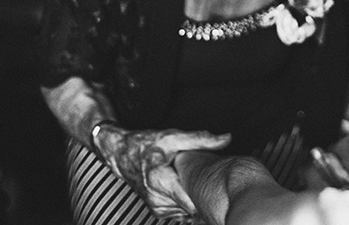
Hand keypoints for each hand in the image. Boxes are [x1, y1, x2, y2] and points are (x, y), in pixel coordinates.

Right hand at [94, 126, 230, 218]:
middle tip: (214, 182)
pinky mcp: (159, 210)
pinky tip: (189, 188)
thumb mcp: (172, 137)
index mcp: (159, 180)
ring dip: (196, 198)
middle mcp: (157, 198)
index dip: (208, 196)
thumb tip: (225, 139)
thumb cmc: (145, 145)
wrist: (122, 155)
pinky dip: (187, 201)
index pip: (191, 201)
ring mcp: (157, 206)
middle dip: (204, 195)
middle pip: (193, 206)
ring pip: (188, 211)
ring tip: (199, 183)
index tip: (219, 188)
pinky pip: (182, 211)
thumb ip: (200, 139)